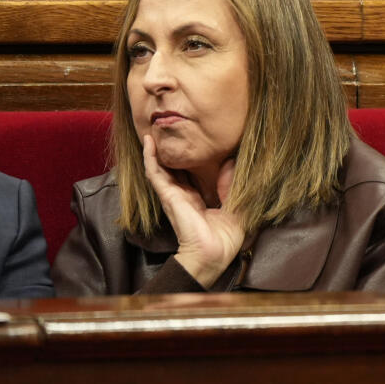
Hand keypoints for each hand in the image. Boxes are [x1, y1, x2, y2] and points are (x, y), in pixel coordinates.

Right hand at [142, 134, 244, 288]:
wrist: (213, 255)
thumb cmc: (226, 237)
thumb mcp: (235, 205)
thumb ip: (232, 185)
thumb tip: (232, 162)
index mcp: (198, 198)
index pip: (191, 173)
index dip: (190, 157)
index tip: (194, 139)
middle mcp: (183, 194)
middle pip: (174, 167)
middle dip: (171, 150)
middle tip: (170, 128)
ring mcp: (173, 195)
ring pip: (160, 167)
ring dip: (156, 149)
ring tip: (153, 129)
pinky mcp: (168, 196)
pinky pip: (155, 173)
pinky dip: (150, 157)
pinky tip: (149, 142)